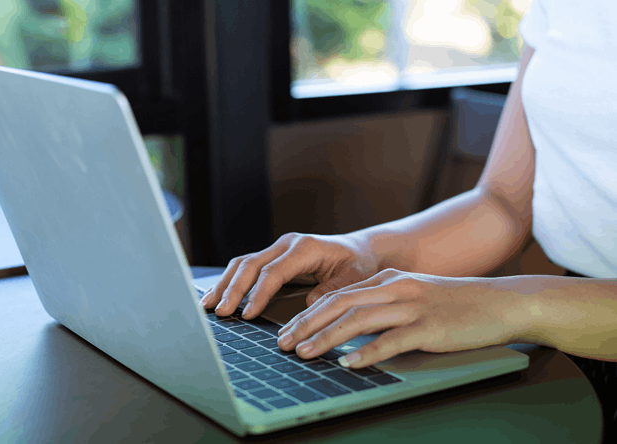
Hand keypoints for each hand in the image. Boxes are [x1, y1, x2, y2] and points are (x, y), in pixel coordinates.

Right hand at [200, 232, 378, 317]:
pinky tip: (217, 296)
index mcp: (305, 248)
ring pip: (242, 264)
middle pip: (250, 265)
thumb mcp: (355, 279)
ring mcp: (276, 249)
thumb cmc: (358, 265)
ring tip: (208, 306)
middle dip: (232, 289)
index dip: (258, 293)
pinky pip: (246, 267)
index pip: (273, 271)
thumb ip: (333, 290)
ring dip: (224, 284)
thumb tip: (309, 305)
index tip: (247, 314)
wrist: (359, 250)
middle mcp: (286, 245)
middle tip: (220, 312)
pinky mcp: (271, 257)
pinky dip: (229, 281)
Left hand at [276, 269, 534, 367]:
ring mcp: (413, 306)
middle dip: (307, 324)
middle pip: (340, 304)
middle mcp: (396, 288)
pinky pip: (393, 340)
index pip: (338, 295)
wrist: (504, 302)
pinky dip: (368, 352)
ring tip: (304, 353)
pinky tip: (349, 363)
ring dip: (326, 338)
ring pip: (359, 319)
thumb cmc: (458, 303)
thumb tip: (352, 327)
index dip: (309, 314)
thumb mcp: (415, 294)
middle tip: (283, 344)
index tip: (288, 331)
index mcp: (389, 280)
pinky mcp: (431, 327)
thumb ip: (385, 303)